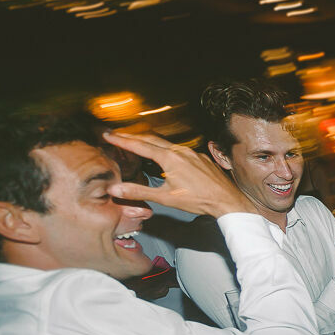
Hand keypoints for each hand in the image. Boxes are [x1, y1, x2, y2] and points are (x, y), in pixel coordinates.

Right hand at [104, 131, 252, 216]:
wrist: (227, 200)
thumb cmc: (199, 200)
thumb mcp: (165, 198)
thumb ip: (139, 192)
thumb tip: (115, 190)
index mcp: (170, 158)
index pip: (139, 145)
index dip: (121, 140)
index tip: (108, 136)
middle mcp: (181, 151)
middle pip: (151, 140)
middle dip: (132, 136)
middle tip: (117, 135)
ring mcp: (192, 153)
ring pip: (165, 143)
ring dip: (148, 141)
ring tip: (136, 141)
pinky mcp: (200, 157)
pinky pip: (178, 148)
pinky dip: (165, 148)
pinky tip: (163, 153)